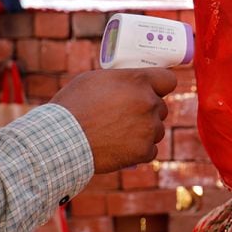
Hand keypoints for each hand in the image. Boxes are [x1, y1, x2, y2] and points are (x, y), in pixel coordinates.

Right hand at [51, 68, 176, 173]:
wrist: (63, 139)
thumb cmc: (73, 106)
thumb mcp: (94, 80)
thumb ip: (120, 81)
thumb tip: (130, 84)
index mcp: (138, 81)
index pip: (168, 80)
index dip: (160, 86)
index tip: (153, 92)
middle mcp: (148, 103)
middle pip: (161, 107)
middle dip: (147, 111)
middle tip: (124, 116)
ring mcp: (149, 128)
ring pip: (157, 130)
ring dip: (144, 132)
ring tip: (118, 134)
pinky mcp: (144, 150)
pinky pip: (150, 150)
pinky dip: (138, 151)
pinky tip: (120, 148)